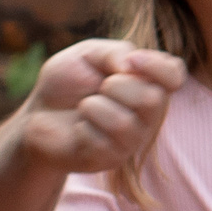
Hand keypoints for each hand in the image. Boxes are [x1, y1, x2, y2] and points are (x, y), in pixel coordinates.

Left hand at [17, 39, 184, 175]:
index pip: (174, 75)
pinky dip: (83, 128)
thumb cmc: (66, 83)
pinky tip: (79, 128)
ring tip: (85, 107)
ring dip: (94, 108)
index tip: (131, 61)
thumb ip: (113, 52)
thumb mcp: (86, 55)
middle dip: (117, 87)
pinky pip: (102, 142)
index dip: (158, 67)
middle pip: (153, 100)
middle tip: (99, 87)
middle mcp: (146, 113)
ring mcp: (131, 139)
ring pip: (125, 124)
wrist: (37, 115)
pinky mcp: (111, 158)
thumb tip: (131, 66)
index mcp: (146, 81)